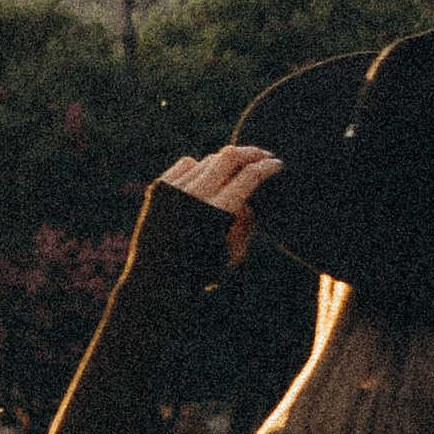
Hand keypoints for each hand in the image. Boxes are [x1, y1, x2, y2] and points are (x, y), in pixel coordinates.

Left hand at [160, 144, 281, 265]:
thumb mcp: (235, 255)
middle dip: (252, 152)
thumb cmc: (201, 273)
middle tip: (263, 155)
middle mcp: (195, 196)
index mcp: (217, 213)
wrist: (156, 281)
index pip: (249, 176)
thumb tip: (248, 199)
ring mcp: (174, 189)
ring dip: (227, 163)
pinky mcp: (160, 187)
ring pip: (209, 159)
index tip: (277, 164)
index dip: (267, 167)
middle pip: (230, 157)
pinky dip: (201, 167)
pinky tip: (207, 177)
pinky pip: (187, 164)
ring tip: (236, 172)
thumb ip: (247, 224)